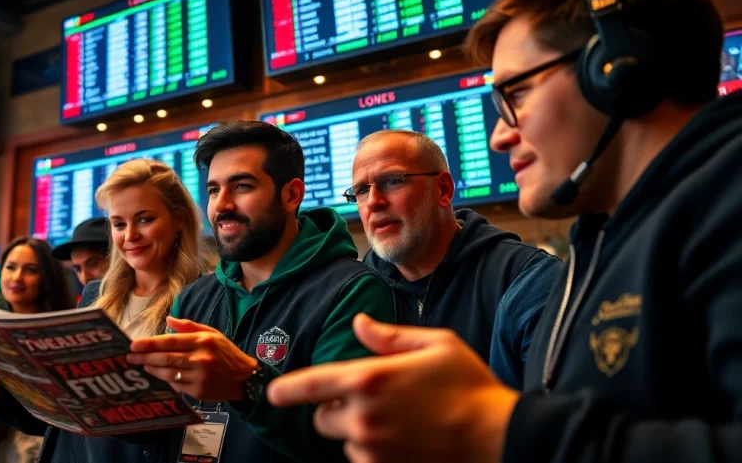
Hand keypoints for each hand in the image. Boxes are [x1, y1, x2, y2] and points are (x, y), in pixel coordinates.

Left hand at [127, 317, 258, 401]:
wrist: (245, 378)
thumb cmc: (227, 353)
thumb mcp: (212, 333)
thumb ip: (189, 326)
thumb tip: (169, 319)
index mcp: (203, 341)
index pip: (170, 341)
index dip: (150, 344)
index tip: (133, 344)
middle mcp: (201, 358)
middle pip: (166, 358)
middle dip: (145, 357)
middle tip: (130, 357)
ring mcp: (200, 376)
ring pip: (168, 373)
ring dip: (152, 369)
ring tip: (141, 365)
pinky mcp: (199, 392)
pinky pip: (176, 385)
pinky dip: (165, 380)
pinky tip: (157, 375)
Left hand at [267, 314, 518, 462]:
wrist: (499, 436)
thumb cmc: (469, 386)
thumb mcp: (435, 344)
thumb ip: (389, 336)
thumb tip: (359, 324)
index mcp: (369, 379)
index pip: (311, 385)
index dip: (287, 390)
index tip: (272, 393)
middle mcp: (363, 416)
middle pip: (323, 418)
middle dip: (338, 410)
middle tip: (372, 401)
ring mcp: (372, 448)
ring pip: (345, 441)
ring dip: (359, 432)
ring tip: (398, 422)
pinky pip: (363, 461)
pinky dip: (374, 452)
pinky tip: (403, 441)